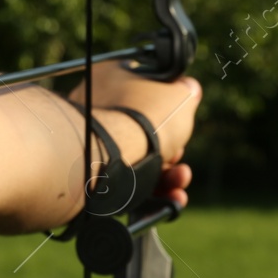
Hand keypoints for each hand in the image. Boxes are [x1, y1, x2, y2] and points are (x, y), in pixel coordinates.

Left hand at [68, 62, 199, 209]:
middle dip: (172, 150)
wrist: (110, 156)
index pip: (145, 93)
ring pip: (138, 160)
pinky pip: (126, 183)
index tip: (182, 123)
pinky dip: (153, 192)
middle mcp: (94, 108)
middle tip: (177, 156)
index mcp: (109, 78)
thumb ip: (185, 92)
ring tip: (180, 179)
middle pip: (144, 132)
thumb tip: (188, 89)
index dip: (170, 111)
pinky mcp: (90, 176)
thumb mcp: (178, 95)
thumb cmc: (144, 119)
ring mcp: (90, 142)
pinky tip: (173, 199)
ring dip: (169, 175)